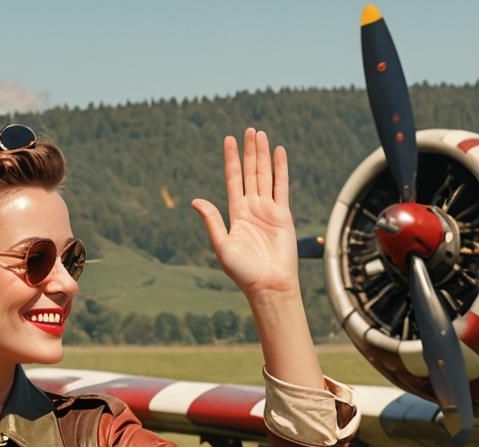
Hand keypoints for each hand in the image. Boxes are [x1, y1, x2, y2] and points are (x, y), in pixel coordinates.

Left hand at [192, 127, 298, 299]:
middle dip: (249, 151)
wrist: (269, 285)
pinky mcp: (284, 215)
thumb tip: (195, 200)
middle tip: (249, 130)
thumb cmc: (244, 271)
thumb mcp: (222, 246)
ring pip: (265, 175)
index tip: (229, 140)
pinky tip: (279, 152)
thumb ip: (212, 221)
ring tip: (260, 134)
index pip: (233, 180)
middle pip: (250, 173)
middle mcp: (252, 209)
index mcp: (236, 214)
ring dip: (263, 155)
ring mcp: (268, 210)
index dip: (231, 160)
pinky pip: (282, 186)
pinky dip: (281, 168)